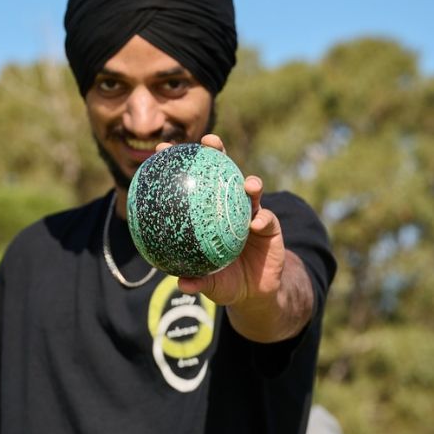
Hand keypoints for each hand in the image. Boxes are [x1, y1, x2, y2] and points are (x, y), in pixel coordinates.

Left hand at [161, 135, 289, 309]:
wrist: (254, 291)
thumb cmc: (225, 279)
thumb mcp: (210, 281)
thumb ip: (197, 279)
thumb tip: (181, 283)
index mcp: (209, 212)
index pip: (193, 181)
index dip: (179, 162)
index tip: (162, 148)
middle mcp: (229, 206)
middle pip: (223, 172)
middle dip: (217, 152)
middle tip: (209, 142)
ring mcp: (252, 214)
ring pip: (251, 192)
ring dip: (250, 184)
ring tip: (246, 184)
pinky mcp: (271, 227)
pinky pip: (267, 219)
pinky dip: (262, 219)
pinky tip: (255, 222)